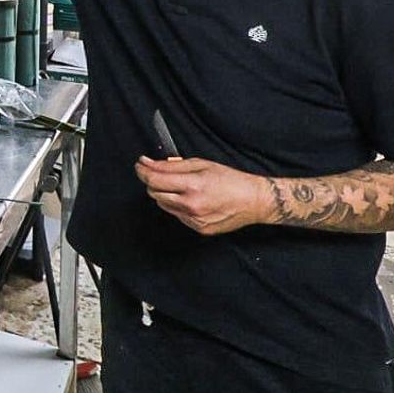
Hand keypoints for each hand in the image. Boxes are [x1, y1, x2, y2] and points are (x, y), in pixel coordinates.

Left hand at [135, 156, 274, 235]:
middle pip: (154, 193)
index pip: (155, 179)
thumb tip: (149, 163)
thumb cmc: (231, 180)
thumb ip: (172, 165)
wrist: (254, 201)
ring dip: (166, 194)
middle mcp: (191, 205)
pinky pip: (177, 215)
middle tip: (162, 173)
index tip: (140, 165)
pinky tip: (193, 199)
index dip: (143, 171)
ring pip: (163, 205)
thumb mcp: (201, 164)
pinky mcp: (198, 229)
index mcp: (193, 185)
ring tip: (183, 187)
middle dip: (154, 182)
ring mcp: (194, 220)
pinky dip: (178, 206)